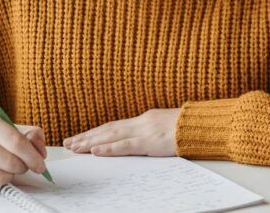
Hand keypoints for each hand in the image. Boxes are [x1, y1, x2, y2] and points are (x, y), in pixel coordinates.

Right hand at [0, 113, 46, 194]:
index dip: (33, 157)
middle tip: (23, 166)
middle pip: (9, 163)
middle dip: (22, 168)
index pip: (16, 142)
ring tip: (6, 169)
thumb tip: (41, 153)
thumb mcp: (7, 126)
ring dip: (8, 177)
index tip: (40, 165)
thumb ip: (31, 135)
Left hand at [63, 108, 179, 156]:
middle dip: (86, 136)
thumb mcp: (166, 126)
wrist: (201, 125)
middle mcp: (140, 122)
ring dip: (90, 142)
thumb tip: (140, 137)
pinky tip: (95, 150)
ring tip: (74, 147)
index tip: (80, 136)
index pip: (113, 125)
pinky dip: (108, 147)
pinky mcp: (149, 142)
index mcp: (144, 119)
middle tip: (68, 142)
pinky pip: (125, 145)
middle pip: (107, 129)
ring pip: (111, 136)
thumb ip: (151, 130)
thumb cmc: (188, 127)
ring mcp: (144, 131)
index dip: (95, 131)